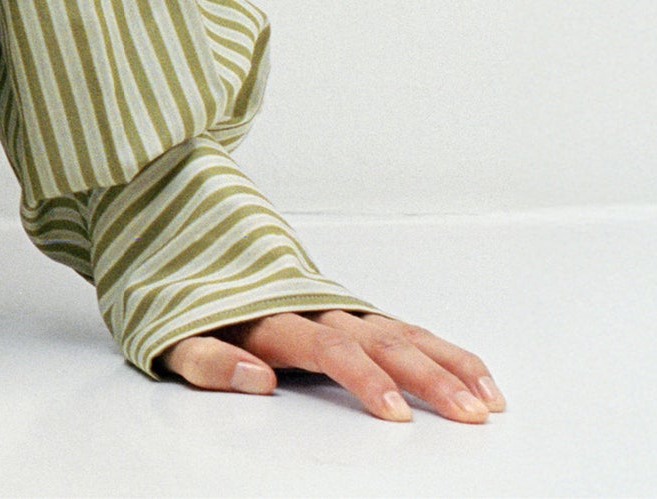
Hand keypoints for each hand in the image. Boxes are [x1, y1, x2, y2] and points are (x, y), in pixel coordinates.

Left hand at [159, 308, 502, 422]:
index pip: (330, 350)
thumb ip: (206, 360)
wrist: (179, 243)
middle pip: (381, 343)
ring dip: (449, 365)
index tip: (396, 413)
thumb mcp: (169, 335)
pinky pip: (405, 329)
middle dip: (429, 379)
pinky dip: (445, 351)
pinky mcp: (350, 311)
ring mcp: (337, 307)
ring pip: (404, 334)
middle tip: (467, 413)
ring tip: (487, 400)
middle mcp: (315, 307)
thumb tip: (254, 380)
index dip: (365, 380)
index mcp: (273, 317)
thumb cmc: (179, 301)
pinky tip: (476, 376)